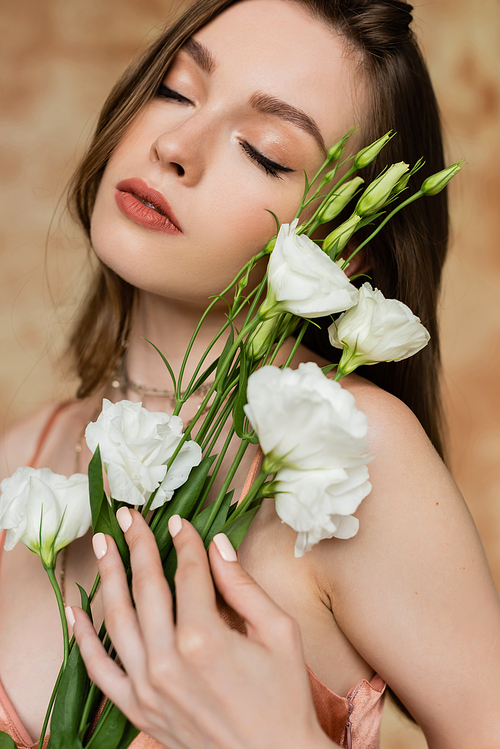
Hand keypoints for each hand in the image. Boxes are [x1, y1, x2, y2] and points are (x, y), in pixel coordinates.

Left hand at [70, 509, 336, 748]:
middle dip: (138, 545)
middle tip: (128, 516)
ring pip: (117, 620)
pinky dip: (84, 641)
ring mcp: (148, 687)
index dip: (185, 541)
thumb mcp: (278, 631)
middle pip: (147, 587)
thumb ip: (242, 585)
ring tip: (103, 545)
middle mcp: (168, 660)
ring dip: (108, 577)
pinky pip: (100, 671)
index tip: (178, 521)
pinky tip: (75, 613)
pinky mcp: (139, 710)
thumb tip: (216, 544)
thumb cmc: (284, 694)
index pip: (188, 573)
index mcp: (205, 638)